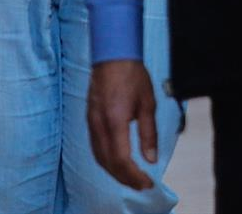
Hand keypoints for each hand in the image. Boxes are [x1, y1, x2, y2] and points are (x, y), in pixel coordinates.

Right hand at [86, 60, 158, 191]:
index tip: (147, 183)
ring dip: (114, 172)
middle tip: (142, 185)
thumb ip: (148, 133)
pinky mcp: (90, 121)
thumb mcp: (148, 104)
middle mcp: (99, 126)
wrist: (112, 57)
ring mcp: (91, 124)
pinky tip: (117, 163)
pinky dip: (106, 161)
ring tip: (132, 178)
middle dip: (125, 178)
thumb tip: (150, 158)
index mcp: (114, 121)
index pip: (121, 159)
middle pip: (108, 163)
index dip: (133, 175)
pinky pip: (96, 148)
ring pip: (99, 158)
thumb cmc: (132, 76)